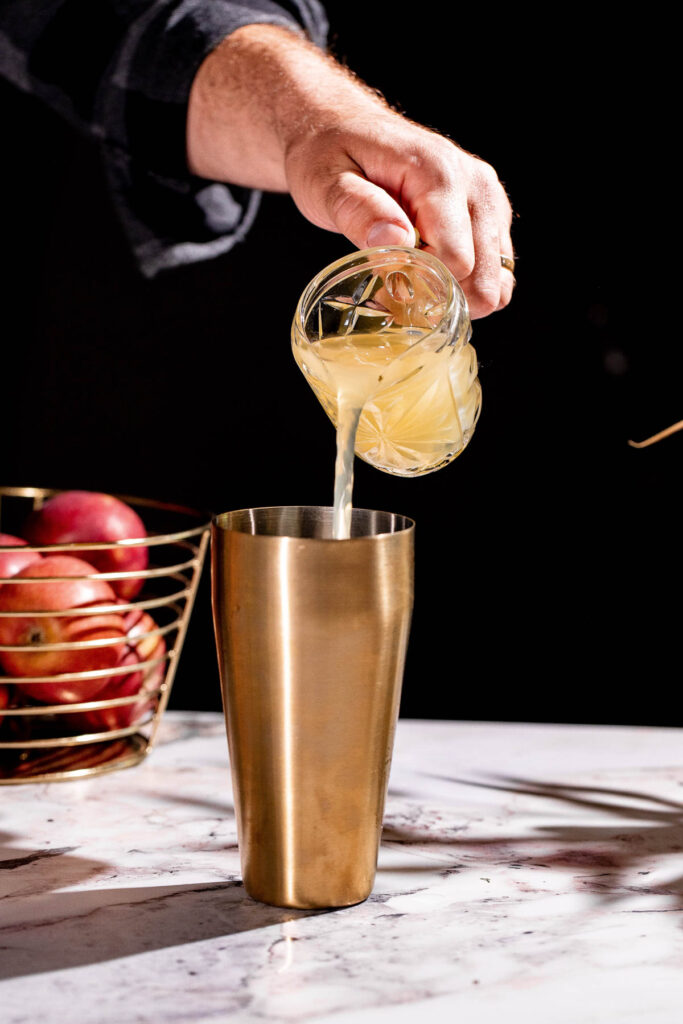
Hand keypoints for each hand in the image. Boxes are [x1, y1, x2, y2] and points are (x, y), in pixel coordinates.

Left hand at [187, 25, 513, 318]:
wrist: (342, 127)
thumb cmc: (329, 154)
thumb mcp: (325, 182)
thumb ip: (358, 209)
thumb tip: (396, 241)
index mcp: (440, 174)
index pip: (456, 260)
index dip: (424, 288)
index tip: (388, 287)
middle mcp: (476, 185)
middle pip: (485, 277)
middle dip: (445, 299)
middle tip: (400, 291)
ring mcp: (489, 200)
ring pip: (498, 280)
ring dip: (458, 296)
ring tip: (415, 282)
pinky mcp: (491, 214)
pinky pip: (495, 270)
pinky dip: (467, 285)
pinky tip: (432, 277)